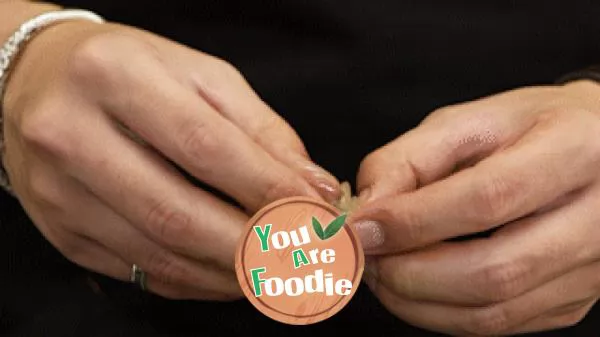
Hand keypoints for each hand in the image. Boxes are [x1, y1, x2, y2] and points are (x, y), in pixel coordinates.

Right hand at [2, 21, 338, 299]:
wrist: (38, 83)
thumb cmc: (132, 71)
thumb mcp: (202, 77)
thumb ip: (262, 132)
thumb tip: (314, 187)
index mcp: (115, 78)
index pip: (206, 147)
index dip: (270, 189)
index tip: (320, 215)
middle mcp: (72, 136)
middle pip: (178, 213)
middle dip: (256, 245)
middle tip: (308, 257)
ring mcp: (59, 192)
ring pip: (160, 253)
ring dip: (233, 272)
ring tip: (281, 271)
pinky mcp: (62, 232)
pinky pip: (141, 271)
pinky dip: (199, 282)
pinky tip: (234, 275)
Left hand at [350, 80, 599, 334]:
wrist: (598, 153)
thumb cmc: (531, 128)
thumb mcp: (470, 120)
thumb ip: (410, 158)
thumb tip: (368, 208)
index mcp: (574, 151)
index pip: (487, 198)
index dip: (413, 221)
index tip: (360, 227)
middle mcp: (596, 218)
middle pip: (493, 270)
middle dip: (409, 273)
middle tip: (366, 257)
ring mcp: (589, 270)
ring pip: (493, 311)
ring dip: (418, 301)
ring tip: (381, 272)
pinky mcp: (572, 301)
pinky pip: (498, 324)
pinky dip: (441, 313)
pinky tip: (414, 288)